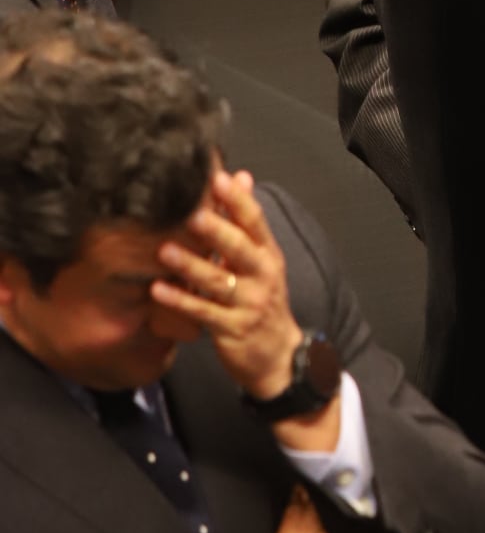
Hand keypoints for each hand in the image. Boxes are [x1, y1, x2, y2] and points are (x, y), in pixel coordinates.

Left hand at [150, 168, 335, 441]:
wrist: (277, 356)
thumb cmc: (262, 301)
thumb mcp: (262, 260)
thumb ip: (247, 221)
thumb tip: (240, 176)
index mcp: (269, 255)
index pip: (255, 222)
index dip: (238, 200)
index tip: (217, 177)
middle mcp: (262, 276)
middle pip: (240, 249)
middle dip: (217, 230)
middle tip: (191, 213)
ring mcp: (249, 304)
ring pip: (218, 281)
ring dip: (192, 265)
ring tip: (165, 250)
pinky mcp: (232, 329)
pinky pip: (203, 312)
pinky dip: (180, 300)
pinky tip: (158, 290)